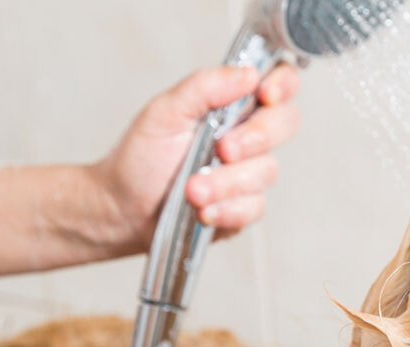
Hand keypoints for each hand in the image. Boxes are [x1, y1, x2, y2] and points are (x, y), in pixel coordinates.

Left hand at [92, 64, 300, 247]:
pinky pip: (254, 207)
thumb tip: (247, 74)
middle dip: (256, 137)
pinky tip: (202, 210)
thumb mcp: (165, 111)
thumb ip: (205, 87)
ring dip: (226, 182)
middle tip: (223, 149)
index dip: (283, 84)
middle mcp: (248, 135)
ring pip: (267, 171)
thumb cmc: (142, 156)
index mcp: (233, 104)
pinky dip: (226, 209)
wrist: (123, 207)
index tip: (264, 94)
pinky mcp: (244, 207)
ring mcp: (249, 172)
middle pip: (286, 123)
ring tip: (191, 190)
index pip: (279, 83)